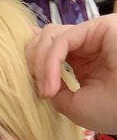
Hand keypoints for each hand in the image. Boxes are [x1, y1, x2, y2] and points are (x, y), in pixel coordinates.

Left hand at [26, 15, 116, 133]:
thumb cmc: (113, 112)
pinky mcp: (99, 27)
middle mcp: (87, 46)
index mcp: (82, 63)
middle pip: (44, 40)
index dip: (31, 66)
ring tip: (46, 91)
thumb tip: (37, 79)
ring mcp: (92, 35)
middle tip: (38, 90)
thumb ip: (53, 89)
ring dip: (39, 65)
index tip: (31, 92)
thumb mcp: (74, 106)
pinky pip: (61, 40)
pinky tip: (51, 85)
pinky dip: (49, 63)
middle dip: (31, 63)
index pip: (48, 52)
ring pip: (50, 36)